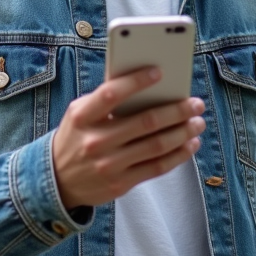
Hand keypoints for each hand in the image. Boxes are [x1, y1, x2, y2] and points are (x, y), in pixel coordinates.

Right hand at [51, 66, 205, 209]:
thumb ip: (106, 100)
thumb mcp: (80, 114)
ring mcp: (109, 164)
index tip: (159, 72)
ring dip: (183, 132)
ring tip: (197, 122)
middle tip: (195, 103)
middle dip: (176, 111)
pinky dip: (178, 154)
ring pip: (156, 146)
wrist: (58, 180)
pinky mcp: (121, 184)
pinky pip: (157, 167)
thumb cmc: (77, 136)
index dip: (136, 81)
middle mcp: (95, 140)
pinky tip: (190, 144)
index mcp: (82, 116)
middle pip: (144, 122)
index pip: (112, 94)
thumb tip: (149, 86)